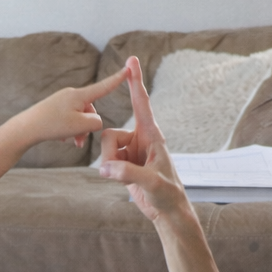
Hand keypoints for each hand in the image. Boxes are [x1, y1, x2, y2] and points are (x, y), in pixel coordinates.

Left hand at [9, 67, 128, 148]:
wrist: (25, 128)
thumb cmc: (53, 126)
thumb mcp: (81, 125)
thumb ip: (96, 122)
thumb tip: (94, 121)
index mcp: (80, 95)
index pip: (104, 86)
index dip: (118, 79)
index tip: (129, 68)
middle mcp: (71, 94)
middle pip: (91, 110)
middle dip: (88, 126)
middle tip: (79, 141)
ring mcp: (62, 101)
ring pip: (80, 117)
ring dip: (79, 131)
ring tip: (71, 142)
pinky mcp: (54, 108)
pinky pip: (69, 119)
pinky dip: (69, 130)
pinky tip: (62, 139)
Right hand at [95, 58, 188, 222]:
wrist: (166, 211)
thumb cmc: (167, 194)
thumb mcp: (150, 183)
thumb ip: (127, 173)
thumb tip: (105, 167)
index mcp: (152, 135)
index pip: (141, 103)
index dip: (135, 81)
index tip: (132, 61)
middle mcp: (140, 139)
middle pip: (110, 134)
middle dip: (108, 154)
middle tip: (119, 172)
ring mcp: (130, 150)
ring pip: (105, 148)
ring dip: (108, 165)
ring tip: (125, 179)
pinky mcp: (123, 162)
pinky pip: (105, 160)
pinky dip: (108, 171)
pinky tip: (120, 180)